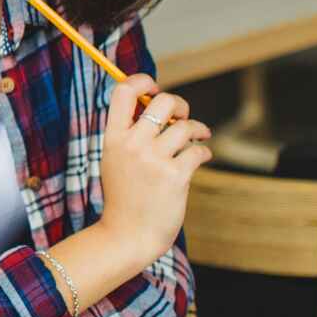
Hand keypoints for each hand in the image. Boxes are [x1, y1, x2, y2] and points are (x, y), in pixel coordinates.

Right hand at [97, 74, 213, 266]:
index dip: (142, 81)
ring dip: (198, 130)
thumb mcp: (115, 159)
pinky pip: (198, 150)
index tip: (154, 90)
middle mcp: (131, 145)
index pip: (123, 92)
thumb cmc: (124, 196)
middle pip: (163, 102)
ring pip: (186, 127)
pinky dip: (204, 151)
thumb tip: (154, 103)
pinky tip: (200, 157)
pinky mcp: (175, 176)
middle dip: (180, 104)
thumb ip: (129, 133)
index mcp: (112, 138)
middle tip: (182, 117)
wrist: (128, 234)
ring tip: (197, 138)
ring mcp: (153, 160)